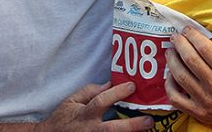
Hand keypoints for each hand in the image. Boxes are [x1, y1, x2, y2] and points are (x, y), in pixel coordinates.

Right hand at [36, 82, 152, 131]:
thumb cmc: (62, 118)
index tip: (132, 85)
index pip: (102, 101)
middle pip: (113, 129)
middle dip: (132, 125)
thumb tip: (109, 83)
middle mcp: (90, 129)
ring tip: (147, 131)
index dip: (117, 93)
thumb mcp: (72, 100)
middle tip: (149, 121)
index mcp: (85, 114)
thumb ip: (90, 91)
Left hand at [165, 26, 211, 126]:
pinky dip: (169, 84)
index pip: (205, 48)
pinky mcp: (197, 112)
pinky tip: (170, 74)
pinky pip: (175, 97)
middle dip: (179, 44)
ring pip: (180, 76)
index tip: (187, 29)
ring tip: (170, 51)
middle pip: (190, 59)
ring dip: (172, 60)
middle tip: (175, 36)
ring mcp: (205, 101)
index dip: (193, 36)